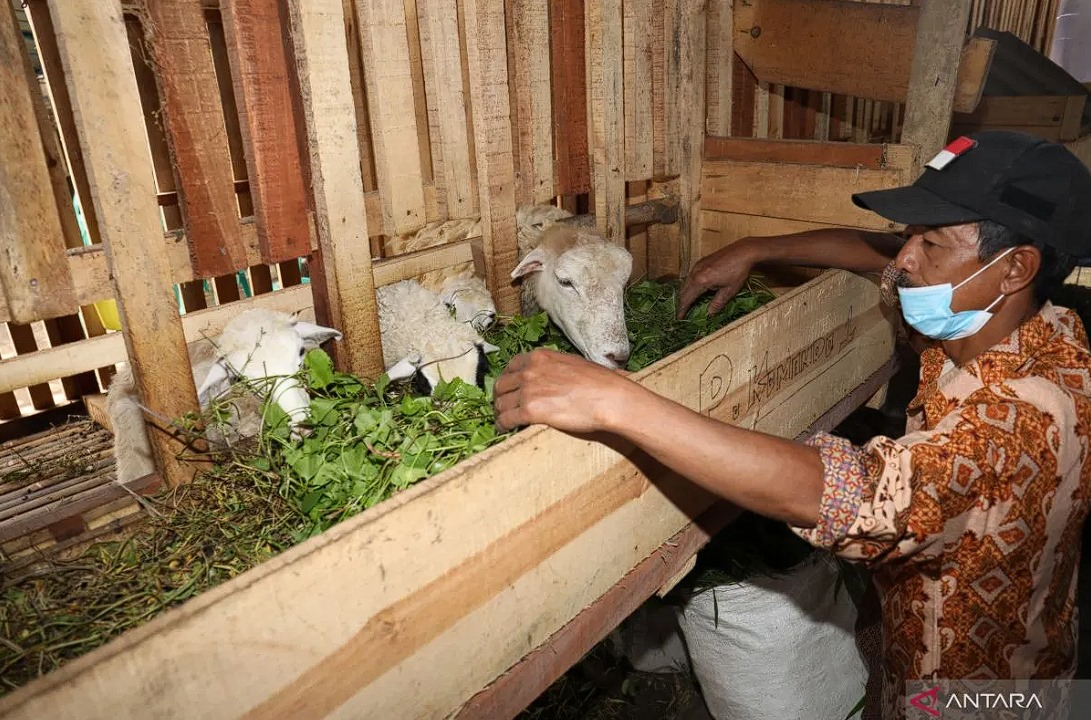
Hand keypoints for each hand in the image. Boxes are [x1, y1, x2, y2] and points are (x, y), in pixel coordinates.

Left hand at [493, 349, 635, 432]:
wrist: (609, 398)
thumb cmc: (600, 382)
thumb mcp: (573, 363)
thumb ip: (556, 367)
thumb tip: (555, 376)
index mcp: (540, 357)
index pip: (512, 366)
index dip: (508, 379)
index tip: (509, 388)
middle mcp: (530, 371)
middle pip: (502, 385)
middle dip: (500, 396)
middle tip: (502, 406)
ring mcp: (528, 390)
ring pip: (501, 403)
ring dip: (500, 412)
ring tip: (502, 421)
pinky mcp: (530, 411)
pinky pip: (506, 419)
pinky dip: (502, 425)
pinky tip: (504, 430)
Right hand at [677, 240, 759, 318]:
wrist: (743, 251)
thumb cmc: (738, 271)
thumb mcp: (729, 291)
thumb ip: (717, 303)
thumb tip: (709, 314)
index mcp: (700, 281)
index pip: (686, 299)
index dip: (682, 310)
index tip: (679, 318)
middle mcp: (695, 272)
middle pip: (683, 291)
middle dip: (681, 303)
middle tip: (682, 313)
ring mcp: (697, 265)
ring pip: (685, 283)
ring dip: (684, 294)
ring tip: (687, 303)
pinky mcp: (701, 262)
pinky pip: (690, 276)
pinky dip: (689, 285)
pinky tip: (694, 290)